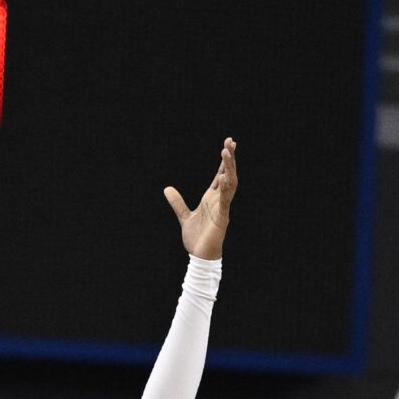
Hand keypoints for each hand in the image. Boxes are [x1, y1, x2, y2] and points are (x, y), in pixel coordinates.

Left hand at [168, 137, 236, 260]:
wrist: (200, 256)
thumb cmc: (197, 238)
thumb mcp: (184, 216)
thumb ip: (177, 202)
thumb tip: (167, 188)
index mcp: (212, 198)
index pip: (221, 175)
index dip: (224, 161)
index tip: (228, 145)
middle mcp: (219, 200)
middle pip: (228, 175)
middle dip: (230, 159)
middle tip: (231, 141)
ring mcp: (222, 208)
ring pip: (230, 184)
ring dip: (230, 168)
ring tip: (228, 152)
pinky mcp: (222, 218)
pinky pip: (226, 201)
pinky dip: (226, 188)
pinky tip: (226, 176)